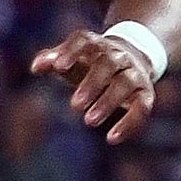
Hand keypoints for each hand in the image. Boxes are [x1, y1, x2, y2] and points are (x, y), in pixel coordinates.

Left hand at [30, 29, 159, 143]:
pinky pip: (142, 107)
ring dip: (109, 102)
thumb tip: (36, 67)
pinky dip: (130, 123)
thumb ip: (52, 60)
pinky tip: (112, 139)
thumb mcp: (70, 60)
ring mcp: (134, 73)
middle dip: (92, 83)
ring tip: (89, 121)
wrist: (131, 60)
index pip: (84, 41)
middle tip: (74, 105)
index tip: (58, 67)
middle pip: (108, 64)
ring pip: (125, 83)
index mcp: (96, 45)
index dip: (71, 52)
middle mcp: (118, 56)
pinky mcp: (145, 93)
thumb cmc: (89, 63)